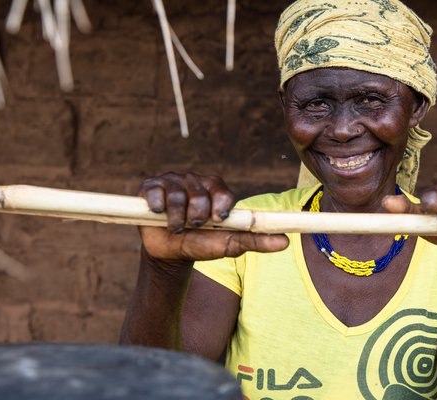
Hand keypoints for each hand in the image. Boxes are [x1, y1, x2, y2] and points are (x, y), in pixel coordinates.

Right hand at [138, 172, 288, 263]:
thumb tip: (285, 242)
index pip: (221, 190)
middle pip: (198, 192)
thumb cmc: (202, 244)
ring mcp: (172, 181)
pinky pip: (155, 190)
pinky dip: (158, 206)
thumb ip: (256, 240)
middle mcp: (194, 180)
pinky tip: (158, 214)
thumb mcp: (230, 244)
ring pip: (177, 194)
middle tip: (194, 226)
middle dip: (197, 216)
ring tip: (177, 228)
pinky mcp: (150, 186)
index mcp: (215, 189)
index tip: (218, 221)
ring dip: (177, 219)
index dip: (219, 206)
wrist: (170, 252)